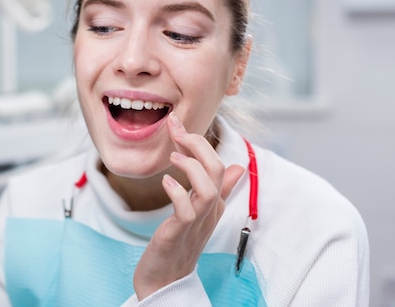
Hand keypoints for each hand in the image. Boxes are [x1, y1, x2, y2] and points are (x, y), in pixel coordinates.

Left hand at [133, 113, 244, 299]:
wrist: (165, 279)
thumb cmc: (179, 241)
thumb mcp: (199, 210)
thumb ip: (216, 187)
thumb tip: (239, 167)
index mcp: (214, 202)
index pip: (217, 164)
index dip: (199, 141)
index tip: (176, 125)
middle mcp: (209, 210)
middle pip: (217, 169)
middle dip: (198, 144)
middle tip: (176, 131)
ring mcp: (196, 222)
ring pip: (207, 189)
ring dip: (190, 167)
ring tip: (172, 158)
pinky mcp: (179, 233)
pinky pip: (186, 210)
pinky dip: (176, 192)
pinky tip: (165, 182)